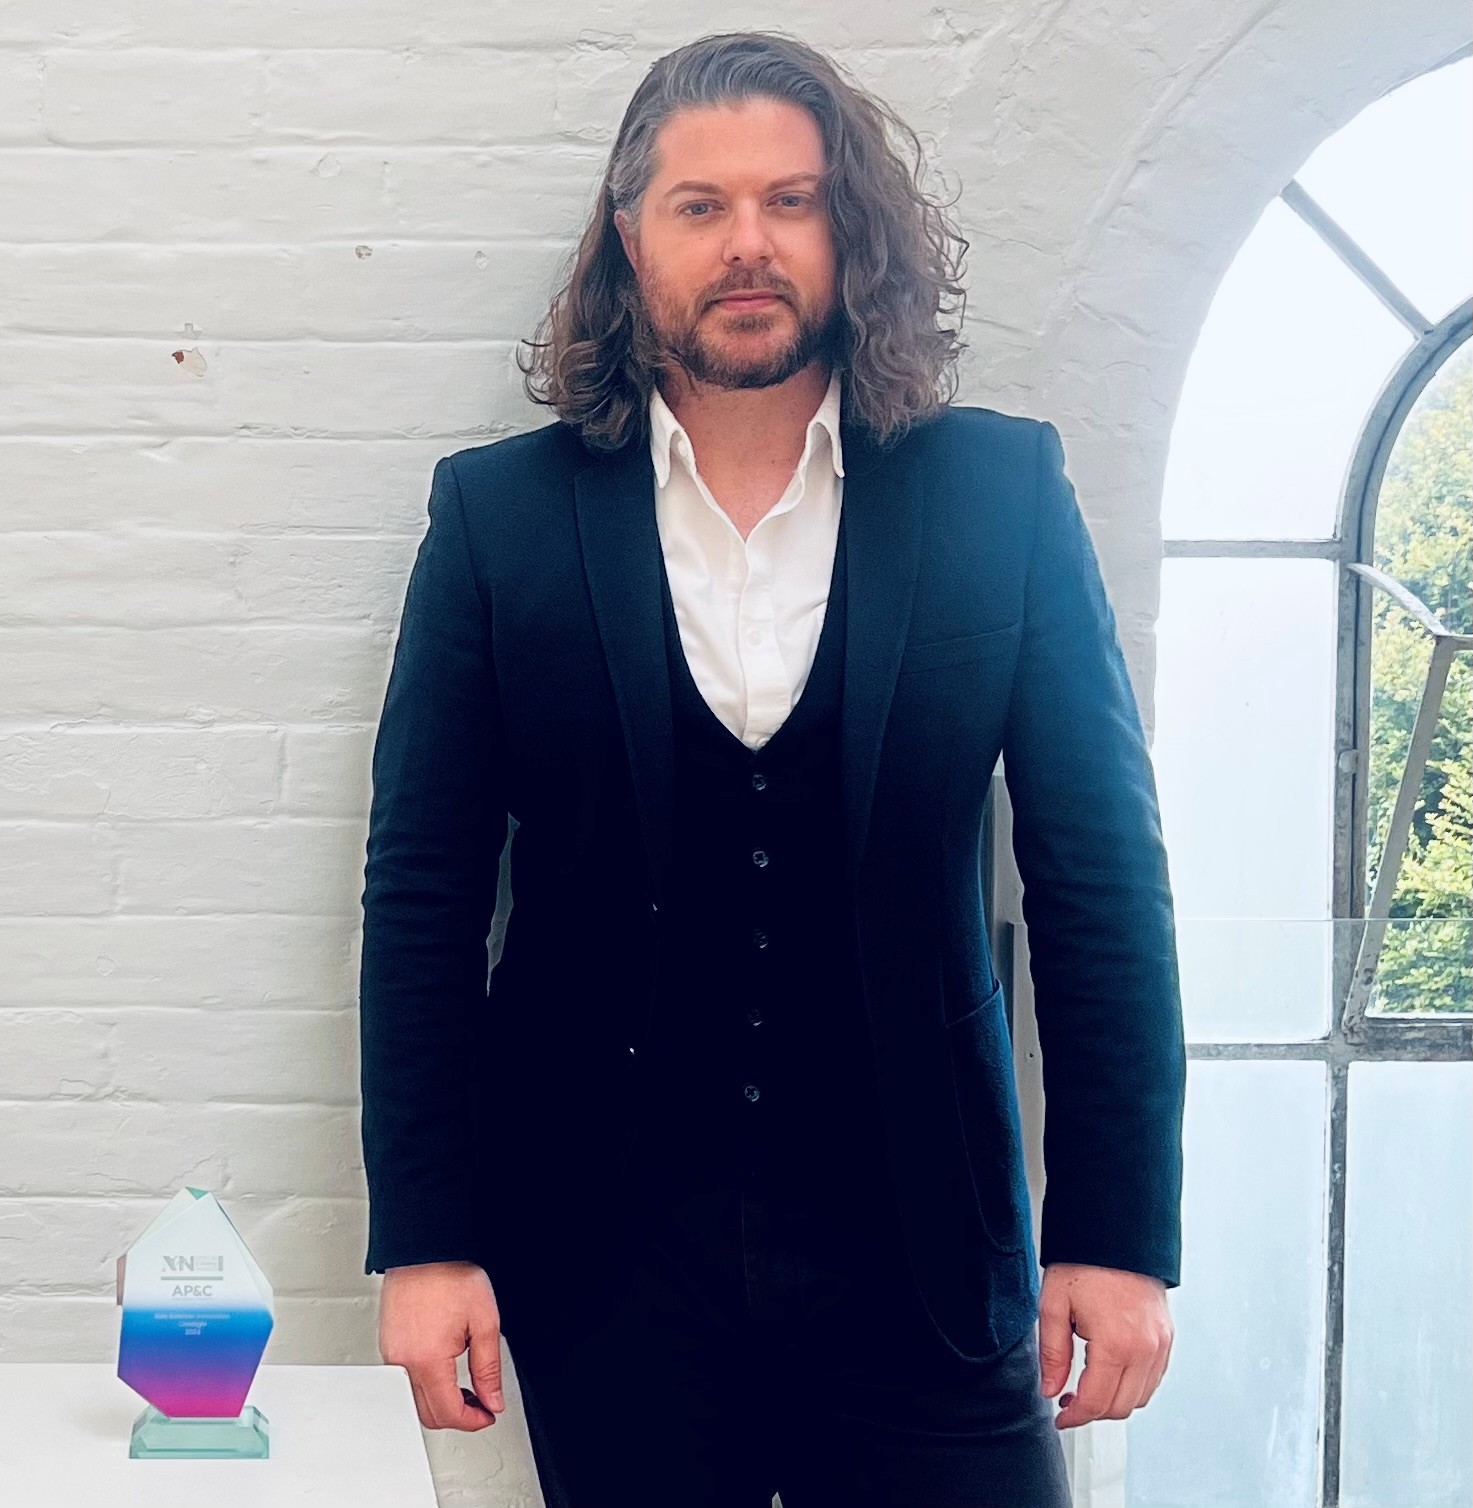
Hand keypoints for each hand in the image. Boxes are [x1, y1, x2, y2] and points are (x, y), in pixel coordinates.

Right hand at [378, 1260, 505, 1430]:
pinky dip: (426, 1386)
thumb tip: (493, 1400)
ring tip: (467, 1387)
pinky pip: (405, 1381)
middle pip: (428, 1415)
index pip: (448, 1413)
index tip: (489, 1414)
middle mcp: (403, 1362)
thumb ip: (489, 1368)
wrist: (424, 1249)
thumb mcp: (485, 1322)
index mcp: (428, 1360)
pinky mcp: (388, 1345)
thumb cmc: (451, 1275)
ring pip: (414, 1401)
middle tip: (482, 1403)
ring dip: (441, 1403)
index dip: (474, 1421)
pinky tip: (446, 1370)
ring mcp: (391, 1354)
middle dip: (458, 1416)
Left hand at [1037, 1262, 1173, 1429]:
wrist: (1116, 1233)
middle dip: (1093, 1412)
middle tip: (1069, 1401)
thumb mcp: (1054, 1304)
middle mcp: (1145, 1348)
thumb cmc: (1085, 1262)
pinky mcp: (1167, 1336)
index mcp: (1116, 1343)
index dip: (1075, 1417)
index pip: (1096, 1402)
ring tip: (1087, 1386)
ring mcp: (1160, 1344)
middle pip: (1120, 1407)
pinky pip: (1153, 1378)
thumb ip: (1052, 1353)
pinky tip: (1111, 1372)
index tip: (1060, 1417)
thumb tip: (1051, 1389)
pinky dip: (1133, 1386)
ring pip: (1140, 1397)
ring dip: (1114, 1401)